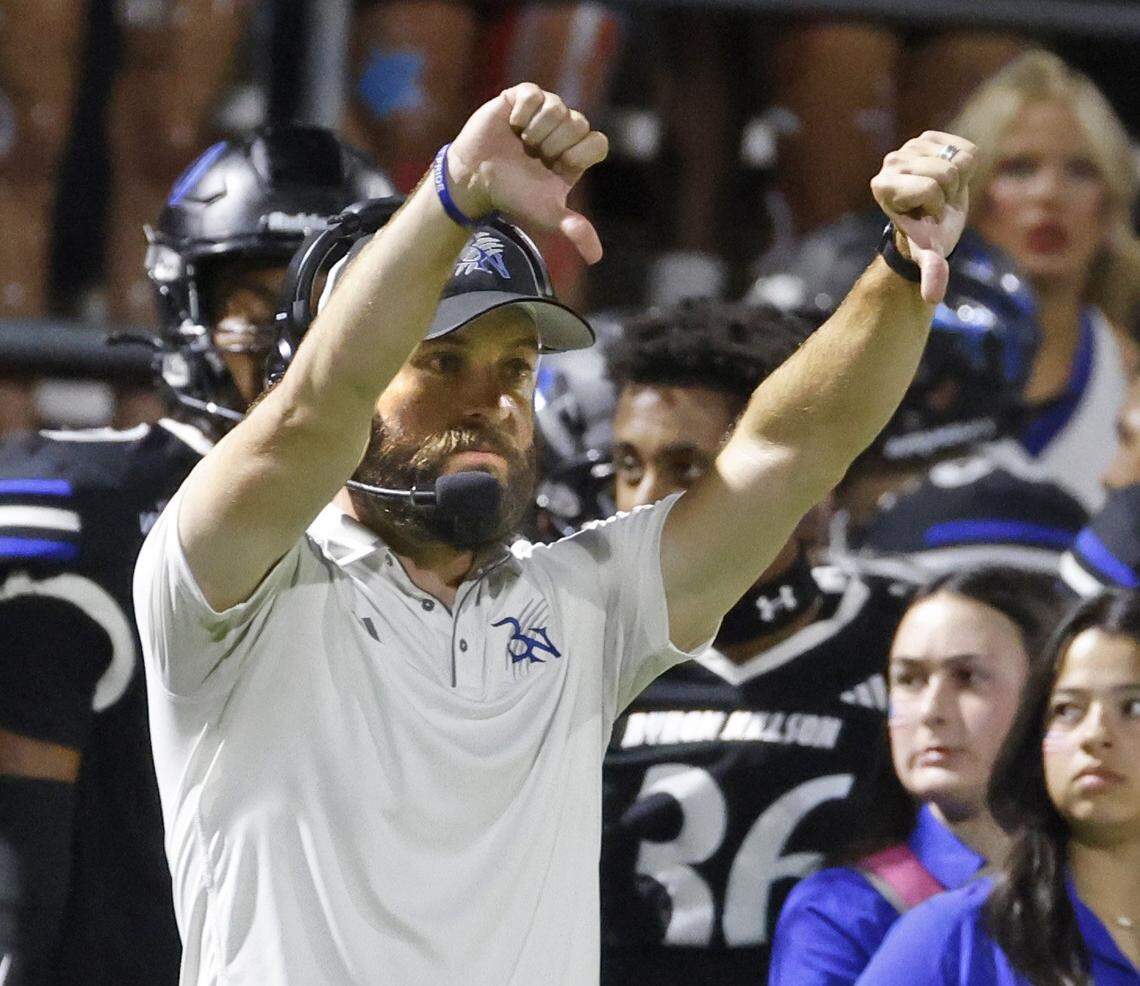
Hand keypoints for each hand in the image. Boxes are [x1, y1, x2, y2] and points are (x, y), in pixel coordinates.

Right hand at [445, 83, 608, 263]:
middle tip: (532, 157)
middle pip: (578, 123)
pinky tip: (511, 127)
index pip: (598, 142)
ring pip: (557, 108)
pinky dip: (521, 114)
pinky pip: (535, 94)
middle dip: (551, 145)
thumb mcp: (547, 214)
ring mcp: (545, 110)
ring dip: (535, 132)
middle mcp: (565, 130)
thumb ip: (576, 229)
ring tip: (520, 143)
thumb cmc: (513, 196)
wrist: (476, 179)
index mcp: (576, 154)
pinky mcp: (523, 96)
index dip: (577, 154)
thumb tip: (596, 259)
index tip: (555, 167)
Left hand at [871, 131, 976, 303]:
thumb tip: (932, 297)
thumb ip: (931, 271)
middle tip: (936, 206)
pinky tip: (951, 177)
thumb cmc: (926, 236)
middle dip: (948, 194)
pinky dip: (967, 165)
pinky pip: (967, 148)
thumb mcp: (928, 253)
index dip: (936, 206)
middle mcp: (890, 162)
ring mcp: (908, 146)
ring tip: (942, 193)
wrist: (932, 220)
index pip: (930, 187)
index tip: (926, 216)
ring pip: (957, 158)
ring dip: (958, 181)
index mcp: (882, 186)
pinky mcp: (928, 137)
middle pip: (945, 172)